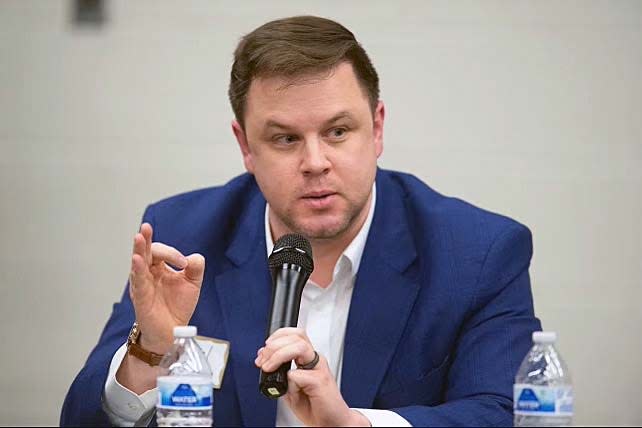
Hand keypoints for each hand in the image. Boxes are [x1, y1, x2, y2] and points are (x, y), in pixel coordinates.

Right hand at [129, 223, 204, 352]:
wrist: (173, 331)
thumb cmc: (177, 306)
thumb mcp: (192, 283)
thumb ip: (196, 268)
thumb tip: (193, 258)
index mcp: (159, 267)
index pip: (161, 252)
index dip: (173, 253)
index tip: (185, 264)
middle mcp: (148, 273)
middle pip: (146, 252)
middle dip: (146, 239)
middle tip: (146, 227)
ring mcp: (142, 284)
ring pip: (138, 263)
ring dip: (139, 250)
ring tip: (139, 237)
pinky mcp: (141, 297)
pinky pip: (138, 281)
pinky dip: (137, 269)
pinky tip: (137, 259)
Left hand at [255, 328, 369, 426]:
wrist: (332, 423)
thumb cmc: (315, 407)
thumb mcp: (290, 389)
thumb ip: (281, 375)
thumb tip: (267, 362)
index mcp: (308, 360)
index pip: (295, 335)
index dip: (277, 337)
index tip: (264, 350)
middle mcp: (315, 361)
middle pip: (296, 336)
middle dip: (274, 345)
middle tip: (263, 359)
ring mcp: (319, 369)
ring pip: (299, 347)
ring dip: (279, 355)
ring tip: (269, 367)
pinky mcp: (321, 381)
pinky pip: (300, 374)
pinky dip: (290, 382)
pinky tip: (291, 390)